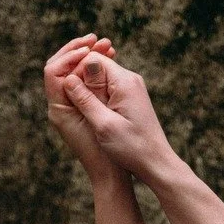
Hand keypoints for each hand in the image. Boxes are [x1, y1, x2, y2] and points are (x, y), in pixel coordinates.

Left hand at [44, 33, 116, 180]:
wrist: (113, 181)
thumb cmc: (108, 156)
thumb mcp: (99, 119)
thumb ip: (90, 90)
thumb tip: (85, 60)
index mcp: (58, 109)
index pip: (53, 71)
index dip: (69, 55)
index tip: (90, 47)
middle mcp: (60, 107)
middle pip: (60, 68)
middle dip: (77, 51)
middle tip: (97, 39)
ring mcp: (70, 109)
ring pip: (72, 74)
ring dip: (87, 58)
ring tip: (108, 47)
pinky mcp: (82, 111)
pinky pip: (83, 84)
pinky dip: (94, 72)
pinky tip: (110, 63)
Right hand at [61, 52, 177, 184]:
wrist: (157, 164)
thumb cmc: (133, 148)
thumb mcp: (104, 125)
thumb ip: (86, 99)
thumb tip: (68, 76)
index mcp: (124, 81)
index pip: (93, 59)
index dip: (76, 71)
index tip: (66, 90)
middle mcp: (130, 79)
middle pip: (97, 65)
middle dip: (81, 79)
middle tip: (70, 100)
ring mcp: (132, 88)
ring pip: (101, 77)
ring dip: (88, 90)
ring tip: (81, 108)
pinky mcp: (132, 98)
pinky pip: (109, 88)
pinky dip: (98, 97)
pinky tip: (93, 112)